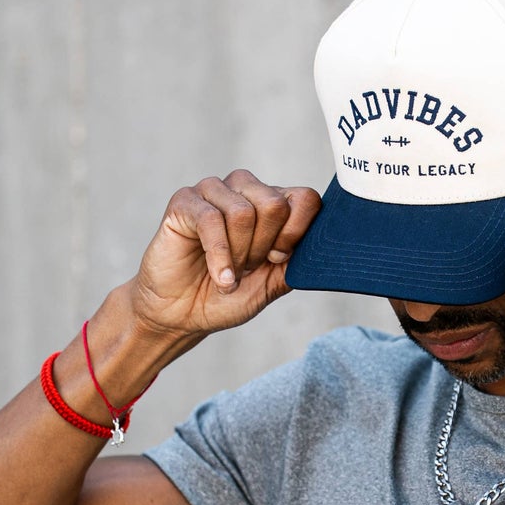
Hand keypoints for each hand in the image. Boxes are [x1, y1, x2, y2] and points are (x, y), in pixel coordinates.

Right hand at [126, 171, 322, 341]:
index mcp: (271, 203)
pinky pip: (211, 220)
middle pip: (275, 204)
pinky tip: (219, 277)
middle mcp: (244, 190)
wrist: (180, 314)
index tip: (277, 259)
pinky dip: (219, 256)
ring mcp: (213, 192)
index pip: (304, 197)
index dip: (296, 234)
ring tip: (227, 270)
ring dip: (238, 254)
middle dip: (263, 247)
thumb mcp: (272, 284)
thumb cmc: (225, 296)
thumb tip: (324, 245)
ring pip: (243, 212)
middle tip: (246, 266)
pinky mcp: (185, 201)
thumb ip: (298, 261)